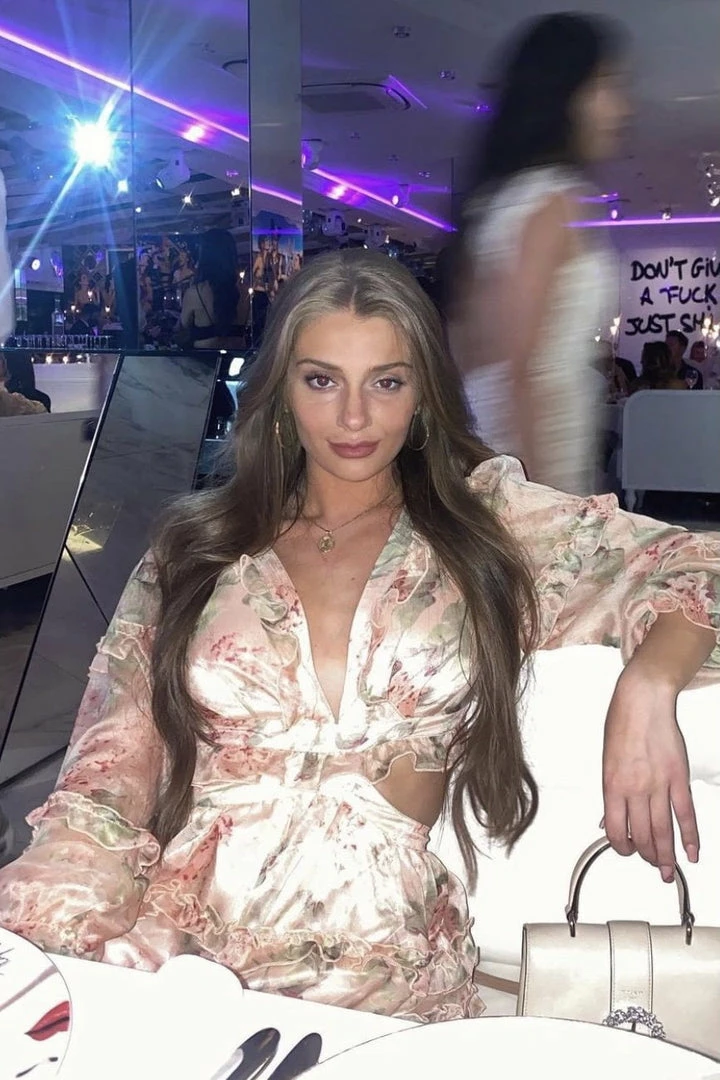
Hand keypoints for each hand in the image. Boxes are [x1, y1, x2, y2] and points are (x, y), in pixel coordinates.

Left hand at [602, 668, 698, 882]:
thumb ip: (611, 794)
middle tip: (653, 867)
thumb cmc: (622, 725)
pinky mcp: (678, 778)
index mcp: (612, 785)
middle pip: (642, 835)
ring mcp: (658, 784)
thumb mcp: (606, 761)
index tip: (626, 852)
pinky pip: (685, 813)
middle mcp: (635, 788)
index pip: (615, 829)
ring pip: (664, 830)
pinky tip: (692, 852)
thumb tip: (608, 820)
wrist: (643, 701)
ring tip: (669, 871)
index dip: (620, 848)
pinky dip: (690, 836)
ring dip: (667, 855)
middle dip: (646, 856)